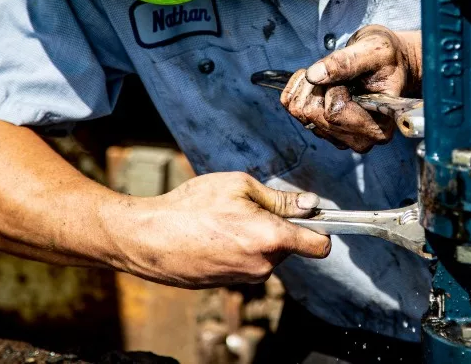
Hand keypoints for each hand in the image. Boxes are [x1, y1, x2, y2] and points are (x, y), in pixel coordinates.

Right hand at [117, 172, 330, 288]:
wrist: (148, 238)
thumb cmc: (191, 206)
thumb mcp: (239, 186)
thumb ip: (279, 199)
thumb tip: (310, 204)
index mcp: (272, 238)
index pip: (320, 246)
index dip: (323, 230)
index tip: (317, 218)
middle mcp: (263, 265)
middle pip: (290, 246)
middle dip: (278, 228)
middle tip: (248, 208)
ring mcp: (245, 278)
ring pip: (266, 254)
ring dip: (257, 238)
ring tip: (225, 221)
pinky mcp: (228, 284)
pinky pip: (246, 263)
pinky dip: (239, 249)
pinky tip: (214, 236)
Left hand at [280, 26, 421, 152]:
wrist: (386, 63)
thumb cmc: (387, 58)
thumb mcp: (374, 50)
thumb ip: (346, 62)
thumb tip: (314, 75)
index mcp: (378, 128)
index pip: (335, 113)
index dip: (335, 88)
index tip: (353, 79)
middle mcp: (360, 140)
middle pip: (313, 114)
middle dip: (321, 86)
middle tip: (343, 76)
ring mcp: (339, 137)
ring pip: (300, 111)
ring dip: (311, 86)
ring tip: (336, 78)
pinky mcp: (323, 130)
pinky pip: (291, 107)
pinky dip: (300, 87)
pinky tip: (321, 81)